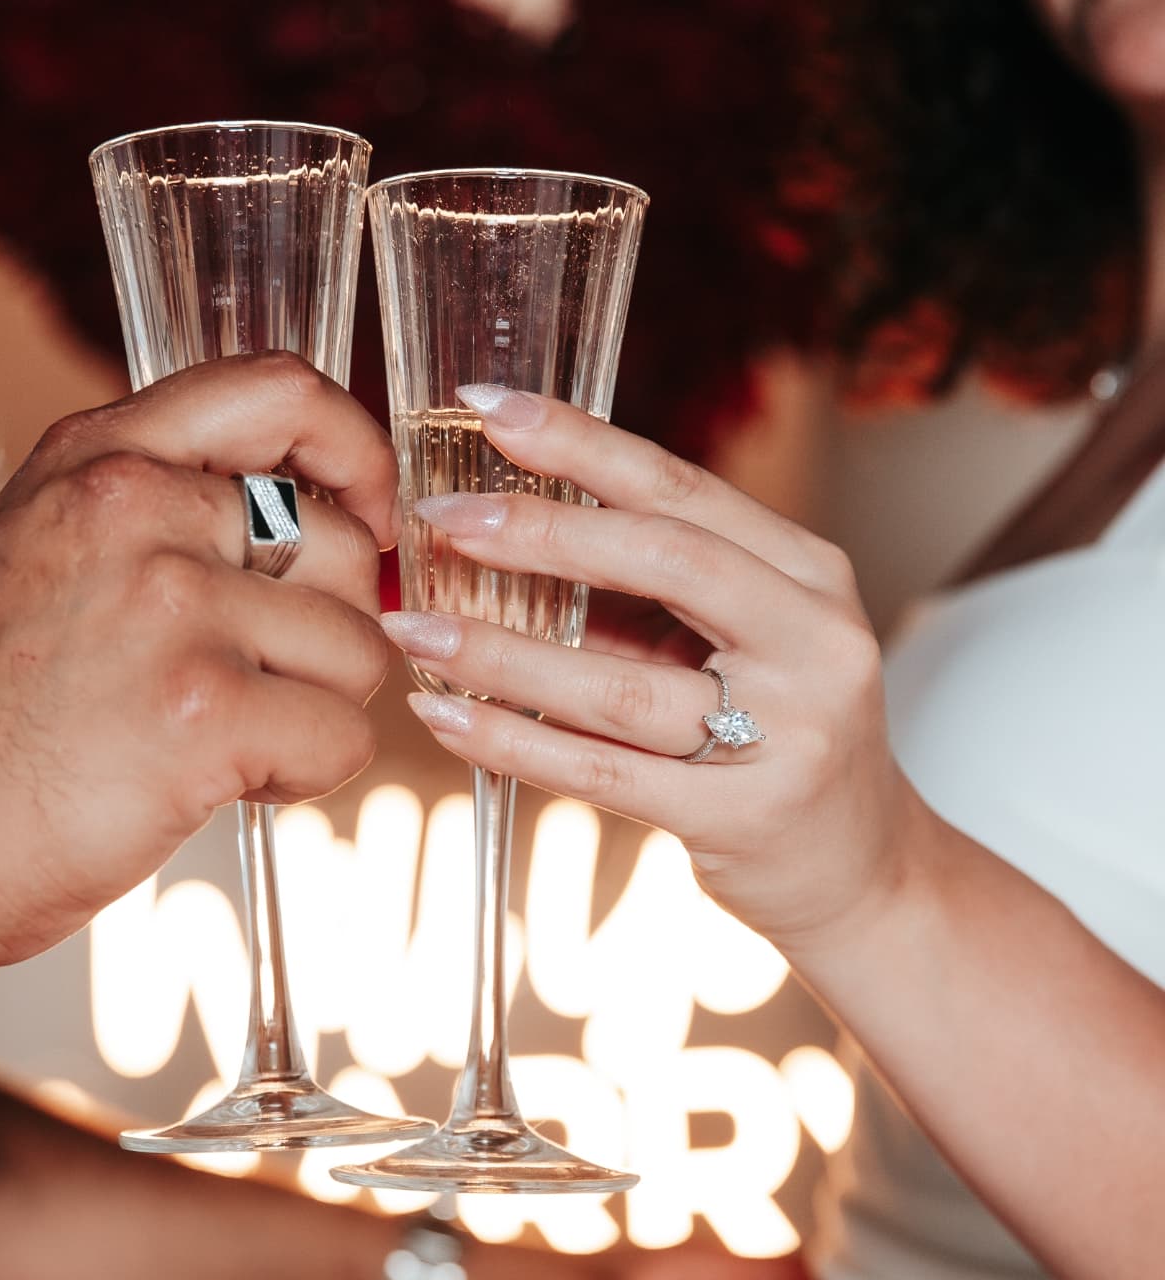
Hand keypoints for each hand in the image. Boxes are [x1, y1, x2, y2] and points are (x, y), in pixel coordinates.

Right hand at [0, 352, 399, 981]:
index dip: (357, 454)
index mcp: (100, 456)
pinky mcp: (204, 708)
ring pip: (358, 647)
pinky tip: (224, 782)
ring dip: (315, 710)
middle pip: (344, 546)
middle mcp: (134, 509)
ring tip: (220, 737)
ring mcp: (171, 606)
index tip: (364, 517)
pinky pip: (343, 735)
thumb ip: (164, 497)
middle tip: (251, 685)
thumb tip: (324, 500)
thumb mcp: (50, 545)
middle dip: (328, 633)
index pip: (282, 390)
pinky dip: (305, 776)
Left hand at [384, 387, 931, 959]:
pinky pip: (602, 773)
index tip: (489, 407)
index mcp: (811, 575)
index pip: (683, 489)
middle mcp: (814, 642)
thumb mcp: (746, 642)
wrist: (862, 871)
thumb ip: (655, 591)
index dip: (582, 443)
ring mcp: (786, 735)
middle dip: (539, 531)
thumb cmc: (783, 740)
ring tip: (416, 629)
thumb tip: (509, 527)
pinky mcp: (742, 818)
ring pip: (618, 683)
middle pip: (662, 561)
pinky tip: (447, 716)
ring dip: (500, 653)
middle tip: (441, 515)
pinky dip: (512, 742)